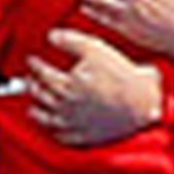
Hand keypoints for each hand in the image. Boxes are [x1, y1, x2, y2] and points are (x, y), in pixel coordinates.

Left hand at [26, 29, 162, 144]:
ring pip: (47, 120)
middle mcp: (66, 106)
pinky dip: (54, 132)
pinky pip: (63, 137)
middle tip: (30, 80)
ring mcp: (75, 124)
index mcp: (67, 84)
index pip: (42, 73)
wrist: (143, 102)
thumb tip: (51, 36)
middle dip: (32, 86)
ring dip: (36, 112)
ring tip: (32, 107)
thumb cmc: (121, 74)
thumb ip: (70, 40)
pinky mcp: (85, 136)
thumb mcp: (95, 48)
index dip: (34, 65)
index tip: (31, 60)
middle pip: (41, 97)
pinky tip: (54, 128)